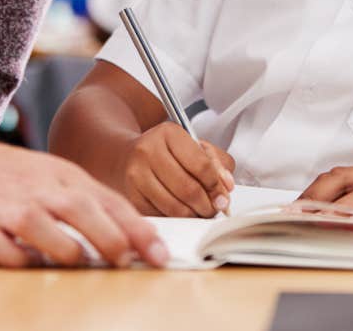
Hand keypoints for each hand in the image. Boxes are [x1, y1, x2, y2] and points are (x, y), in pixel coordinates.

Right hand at [0, 133, 168, 268]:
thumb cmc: (6, 175)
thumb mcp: (51, 175)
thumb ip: (86, 201)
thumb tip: (129, 234)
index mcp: (61, 176)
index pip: (108, 201)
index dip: (136, 228)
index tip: (159, 253)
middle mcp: (37, 189)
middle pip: (80, 210)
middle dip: (109, 236)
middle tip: (128, 260)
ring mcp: (5, 208)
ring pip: (42, 227)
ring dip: (65, 248)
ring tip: (81, 263)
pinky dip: (15, 258)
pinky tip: (26, 264)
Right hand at [119, 123, 234, 216]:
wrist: (126, 157)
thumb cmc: (165, 151)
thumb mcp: (192, 145)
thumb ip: (216, 161)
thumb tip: (226, 186)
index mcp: (169, 133)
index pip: (201, 165)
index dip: (216, 184)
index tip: (223, 194)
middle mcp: (148, 150)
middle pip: (189, 189)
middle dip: (208, 205)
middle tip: (214, 208)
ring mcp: (136, 174)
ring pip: (175, 207)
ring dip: (194, 215)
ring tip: (200, 211)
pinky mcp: (131, 197)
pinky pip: (161, 216)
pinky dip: (176, 219)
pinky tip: (180, 211)